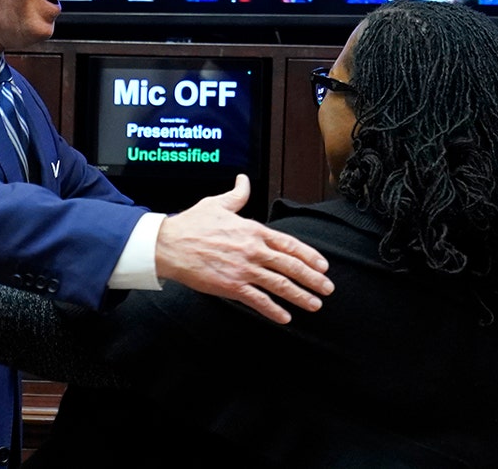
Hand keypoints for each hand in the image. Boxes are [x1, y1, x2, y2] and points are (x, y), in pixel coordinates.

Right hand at [155, 174, 332, 324]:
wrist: (170, 245)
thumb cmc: (191, 224)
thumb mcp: (217, 204)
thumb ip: (237, 195)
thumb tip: (244, 180)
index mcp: (253, 230)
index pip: (289, 244)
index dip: (309, 256)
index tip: (323, 266)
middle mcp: (253, 250)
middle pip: (290, 266)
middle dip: (312, 279)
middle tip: (327, 289)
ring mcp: (243, 269)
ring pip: (279, 285)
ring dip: (300, 296)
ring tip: (314, 305)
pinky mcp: (231, 286)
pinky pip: (258, 300)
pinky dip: (273, 310)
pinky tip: (285, 317)